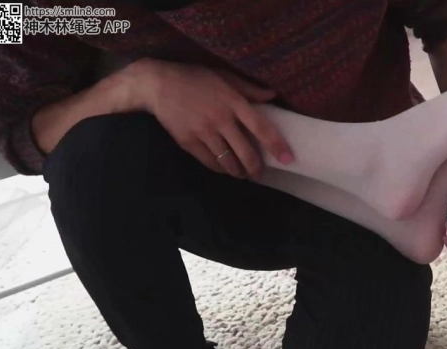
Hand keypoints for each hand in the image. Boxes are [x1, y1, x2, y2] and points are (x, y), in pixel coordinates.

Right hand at [129, 59, 292, 178]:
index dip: (276, 145)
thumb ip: (249, 89)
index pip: (261, 127)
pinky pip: (209, 162)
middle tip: (260, 174)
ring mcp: (203, 132)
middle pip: (246, 152)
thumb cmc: (195, 79)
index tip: (288, 159)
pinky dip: (220, 169)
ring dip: (239, 172)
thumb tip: (272, 96)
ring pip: (228, 161)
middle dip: (256, 168)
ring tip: (243, 174)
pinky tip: (225, 169)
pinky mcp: (188, 142)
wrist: (158, 84)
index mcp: (233, 102)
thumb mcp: (224, 76)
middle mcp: (220, 119)